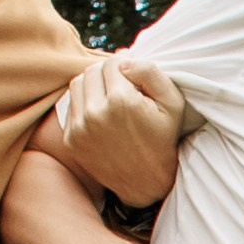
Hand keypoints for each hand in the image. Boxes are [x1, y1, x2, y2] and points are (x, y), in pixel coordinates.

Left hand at [56, 53, 188, 207]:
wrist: (146, 183)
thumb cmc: (162, 139)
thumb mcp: (172, 103)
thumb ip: (150, 72)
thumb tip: (123, 59)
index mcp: (121, 101)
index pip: (112, 63)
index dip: (125, 67)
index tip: (134, 79)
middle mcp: (96, 113)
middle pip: (92, 71)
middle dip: (108, 75)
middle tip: (124, 89)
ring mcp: (80, 127)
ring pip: (77, 84)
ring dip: (93, 86)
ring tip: (111, 99)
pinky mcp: (71, 139)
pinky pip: (71, 107)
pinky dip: (85, 105)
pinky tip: (102, 117)